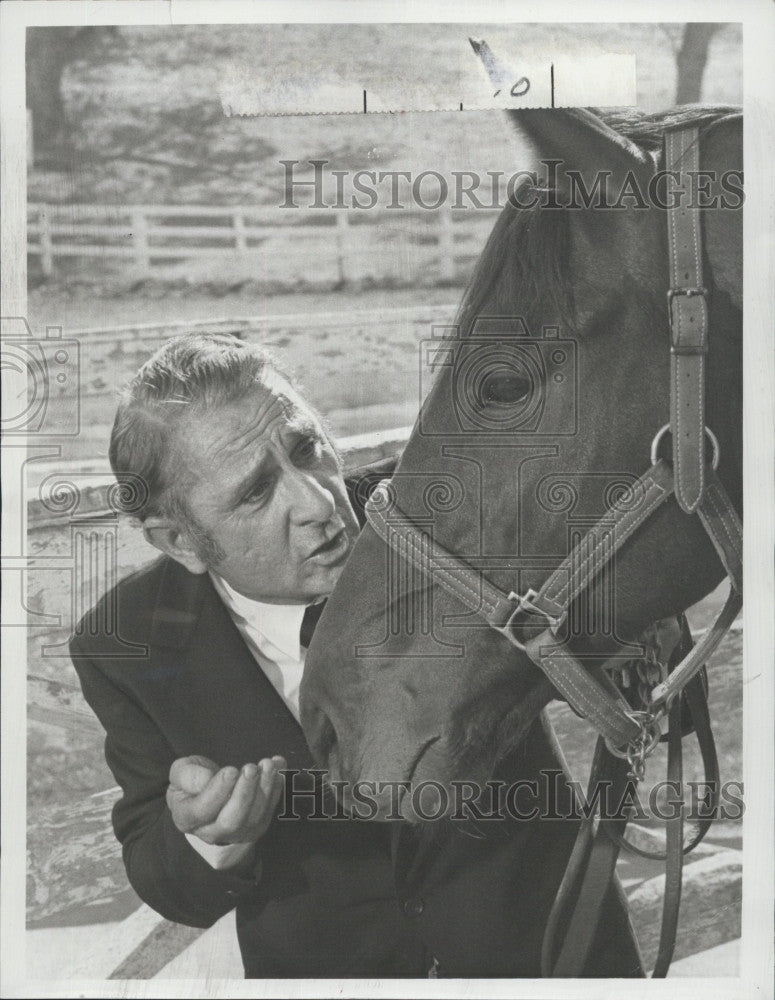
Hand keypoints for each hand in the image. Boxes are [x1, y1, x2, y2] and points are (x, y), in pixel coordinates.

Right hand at [166, 754, 285, 845]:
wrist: (209, 792)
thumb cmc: (193, 780)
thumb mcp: (181, 772)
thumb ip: (188, 775)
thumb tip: (208, 779)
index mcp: (187, 818)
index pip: (203, 811)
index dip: (218, 791)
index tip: (231, 770)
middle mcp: (212, 832)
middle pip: (231, 822)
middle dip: (244, 794)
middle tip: (251, 768)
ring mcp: (237, 833)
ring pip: (254, 818)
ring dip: (264, 789)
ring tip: (267, 764)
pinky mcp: (257, 827)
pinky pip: (270, 810)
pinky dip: (277, 787)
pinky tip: (279, 764)